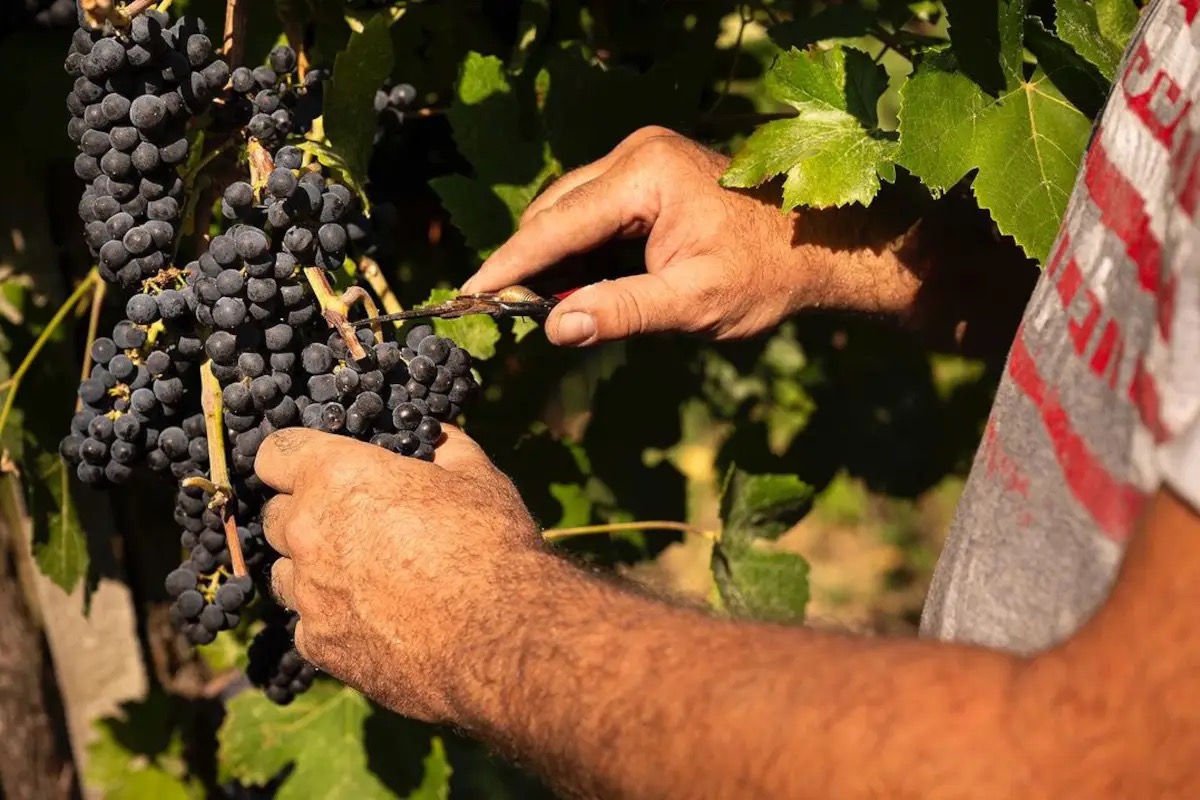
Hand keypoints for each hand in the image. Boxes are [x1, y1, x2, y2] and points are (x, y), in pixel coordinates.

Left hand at [254, 425, 539, 721]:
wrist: (498, 639)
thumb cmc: (491, 547)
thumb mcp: (477, 476)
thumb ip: (443, 447)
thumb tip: (433, 435)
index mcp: (337, 476)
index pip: (274, 453)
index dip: (293, 458)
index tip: (315, 467)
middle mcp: (308, 532)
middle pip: (276, 515)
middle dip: (307, 514)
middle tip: (358, 522)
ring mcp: (308, 593)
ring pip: (286, 571)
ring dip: (313, 567)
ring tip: (366, 575)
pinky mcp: (318, 644)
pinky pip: (309, 622)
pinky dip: (333, 617)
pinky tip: (377, 619)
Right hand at [461, 126, 828, 345]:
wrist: (817, 246)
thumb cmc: (764, 274)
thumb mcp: (693, 302)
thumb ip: (622, 312)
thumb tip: (555, 329)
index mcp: (646, 174)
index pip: (558, 224)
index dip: (511, 264)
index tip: (469, 295)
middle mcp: (636, 154)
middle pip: (555, 211)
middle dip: (527, 262)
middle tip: (502, 313)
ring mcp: (642, 161)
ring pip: (569, 211)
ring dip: (553, 260)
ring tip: (538, 309)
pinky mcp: (648, 176)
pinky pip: (594, 213)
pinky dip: (578, 252)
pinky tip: (575, 289)